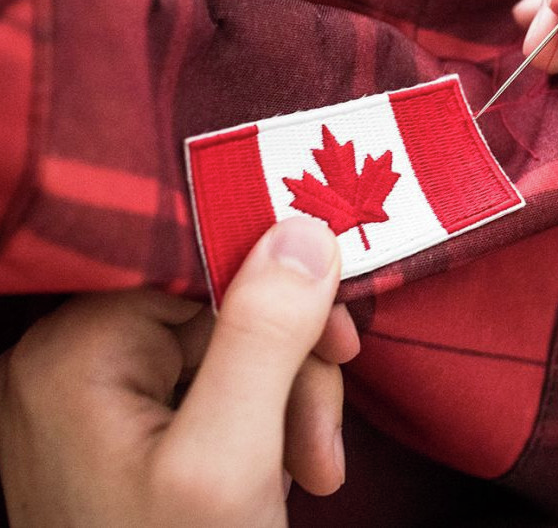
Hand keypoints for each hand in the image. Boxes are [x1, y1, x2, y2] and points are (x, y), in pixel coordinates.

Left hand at [0, 217, 358, 526]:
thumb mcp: (231, 460)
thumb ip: (265, 336)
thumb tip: (302, 230)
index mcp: (75, 351)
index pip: (197, 266)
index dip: (277, 287)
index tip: (337, 326)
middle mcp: (79, 359)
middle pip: (223, 312)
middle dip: (291, 368)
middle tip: (319, 436)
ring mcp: (107, 394)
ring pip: (234, 348)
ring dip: (289, 401)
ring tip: (311, 466)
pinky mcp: (138, 423)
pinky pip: (222, 385)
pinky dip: (267, 421)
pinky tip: (284, 471)